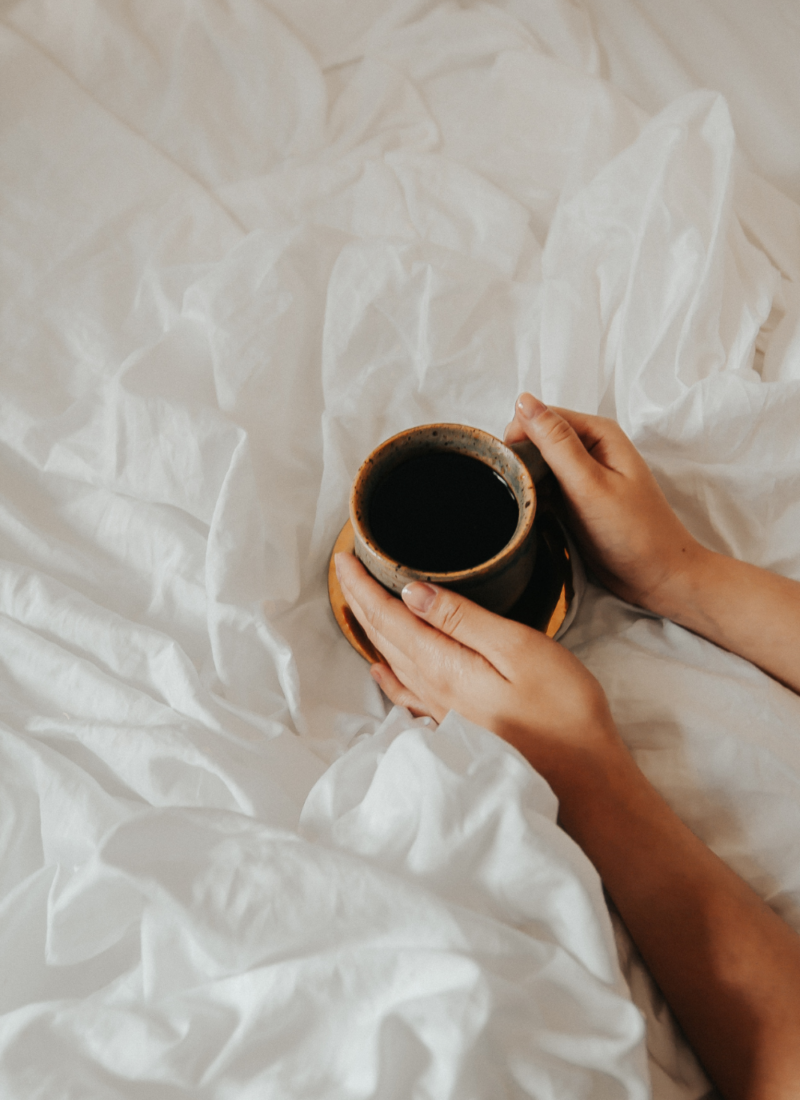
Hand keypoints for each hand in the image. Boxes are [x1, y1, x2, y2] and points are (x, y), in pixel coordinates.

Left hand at [335, 552, 625, 800]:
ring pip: (392, 662)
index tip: (343, 558)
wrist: (584, 781)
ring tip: (358, 607)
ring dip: (371, 632)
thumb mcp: (519, 649)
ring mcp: (444, 712)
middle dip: (360, 602)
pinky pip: (407, 692)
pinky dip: (389, 674)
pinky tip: (383, 671)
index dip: (362, 587)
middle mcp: (434, 691)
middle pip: (384, 639)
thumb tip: (412, 593)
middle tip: (345, 570)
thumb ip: (463, 620)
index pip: (388, 618)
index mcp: (444, 667)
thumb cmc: (564, 711)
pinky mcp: (459, 726)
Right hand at [505, 394, 702, 613]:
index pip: (542, 416)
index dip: (519, 436)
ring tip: (525, 504)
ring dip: (526, 480)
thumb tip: (523, 401)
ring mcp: (584, 475)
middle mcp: (591, 448)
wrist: (659, 577)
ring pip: (538, 465)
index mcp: (599, 433)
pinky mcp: (577, 499)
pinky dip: (535, 497)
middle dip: (521, 459)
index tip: (510, 467)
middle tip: (520, 491)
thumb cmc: (633, 532)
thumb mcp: (589, 484)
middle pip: (537, 439)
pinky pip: (545, 488)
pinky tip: (531, 513)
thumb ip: (555, 442)